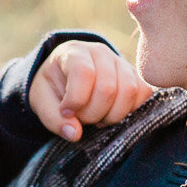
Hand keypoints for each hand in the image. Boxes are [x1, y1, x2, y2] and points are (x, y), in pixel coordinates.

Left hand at [28, 41, 153, 141]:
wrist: (67, 76)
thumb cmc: (54, 88)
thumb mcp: (42, 101)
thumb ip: (53, 119)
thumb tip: (75, 134)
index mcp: (74, 53)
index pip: (84, 73)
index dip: (76, 99)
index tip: (67, 111)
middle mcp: (101, 53)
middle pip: (107, 88)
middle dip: (93, 114)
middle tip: (82, 118)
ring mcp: (121, 62)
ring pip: (129, 91)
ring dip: (113, 115)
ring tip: (98, 118)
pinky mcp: (136, 76)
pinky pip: (144, 94)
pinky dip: (131, 111)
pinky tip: (112, 114)